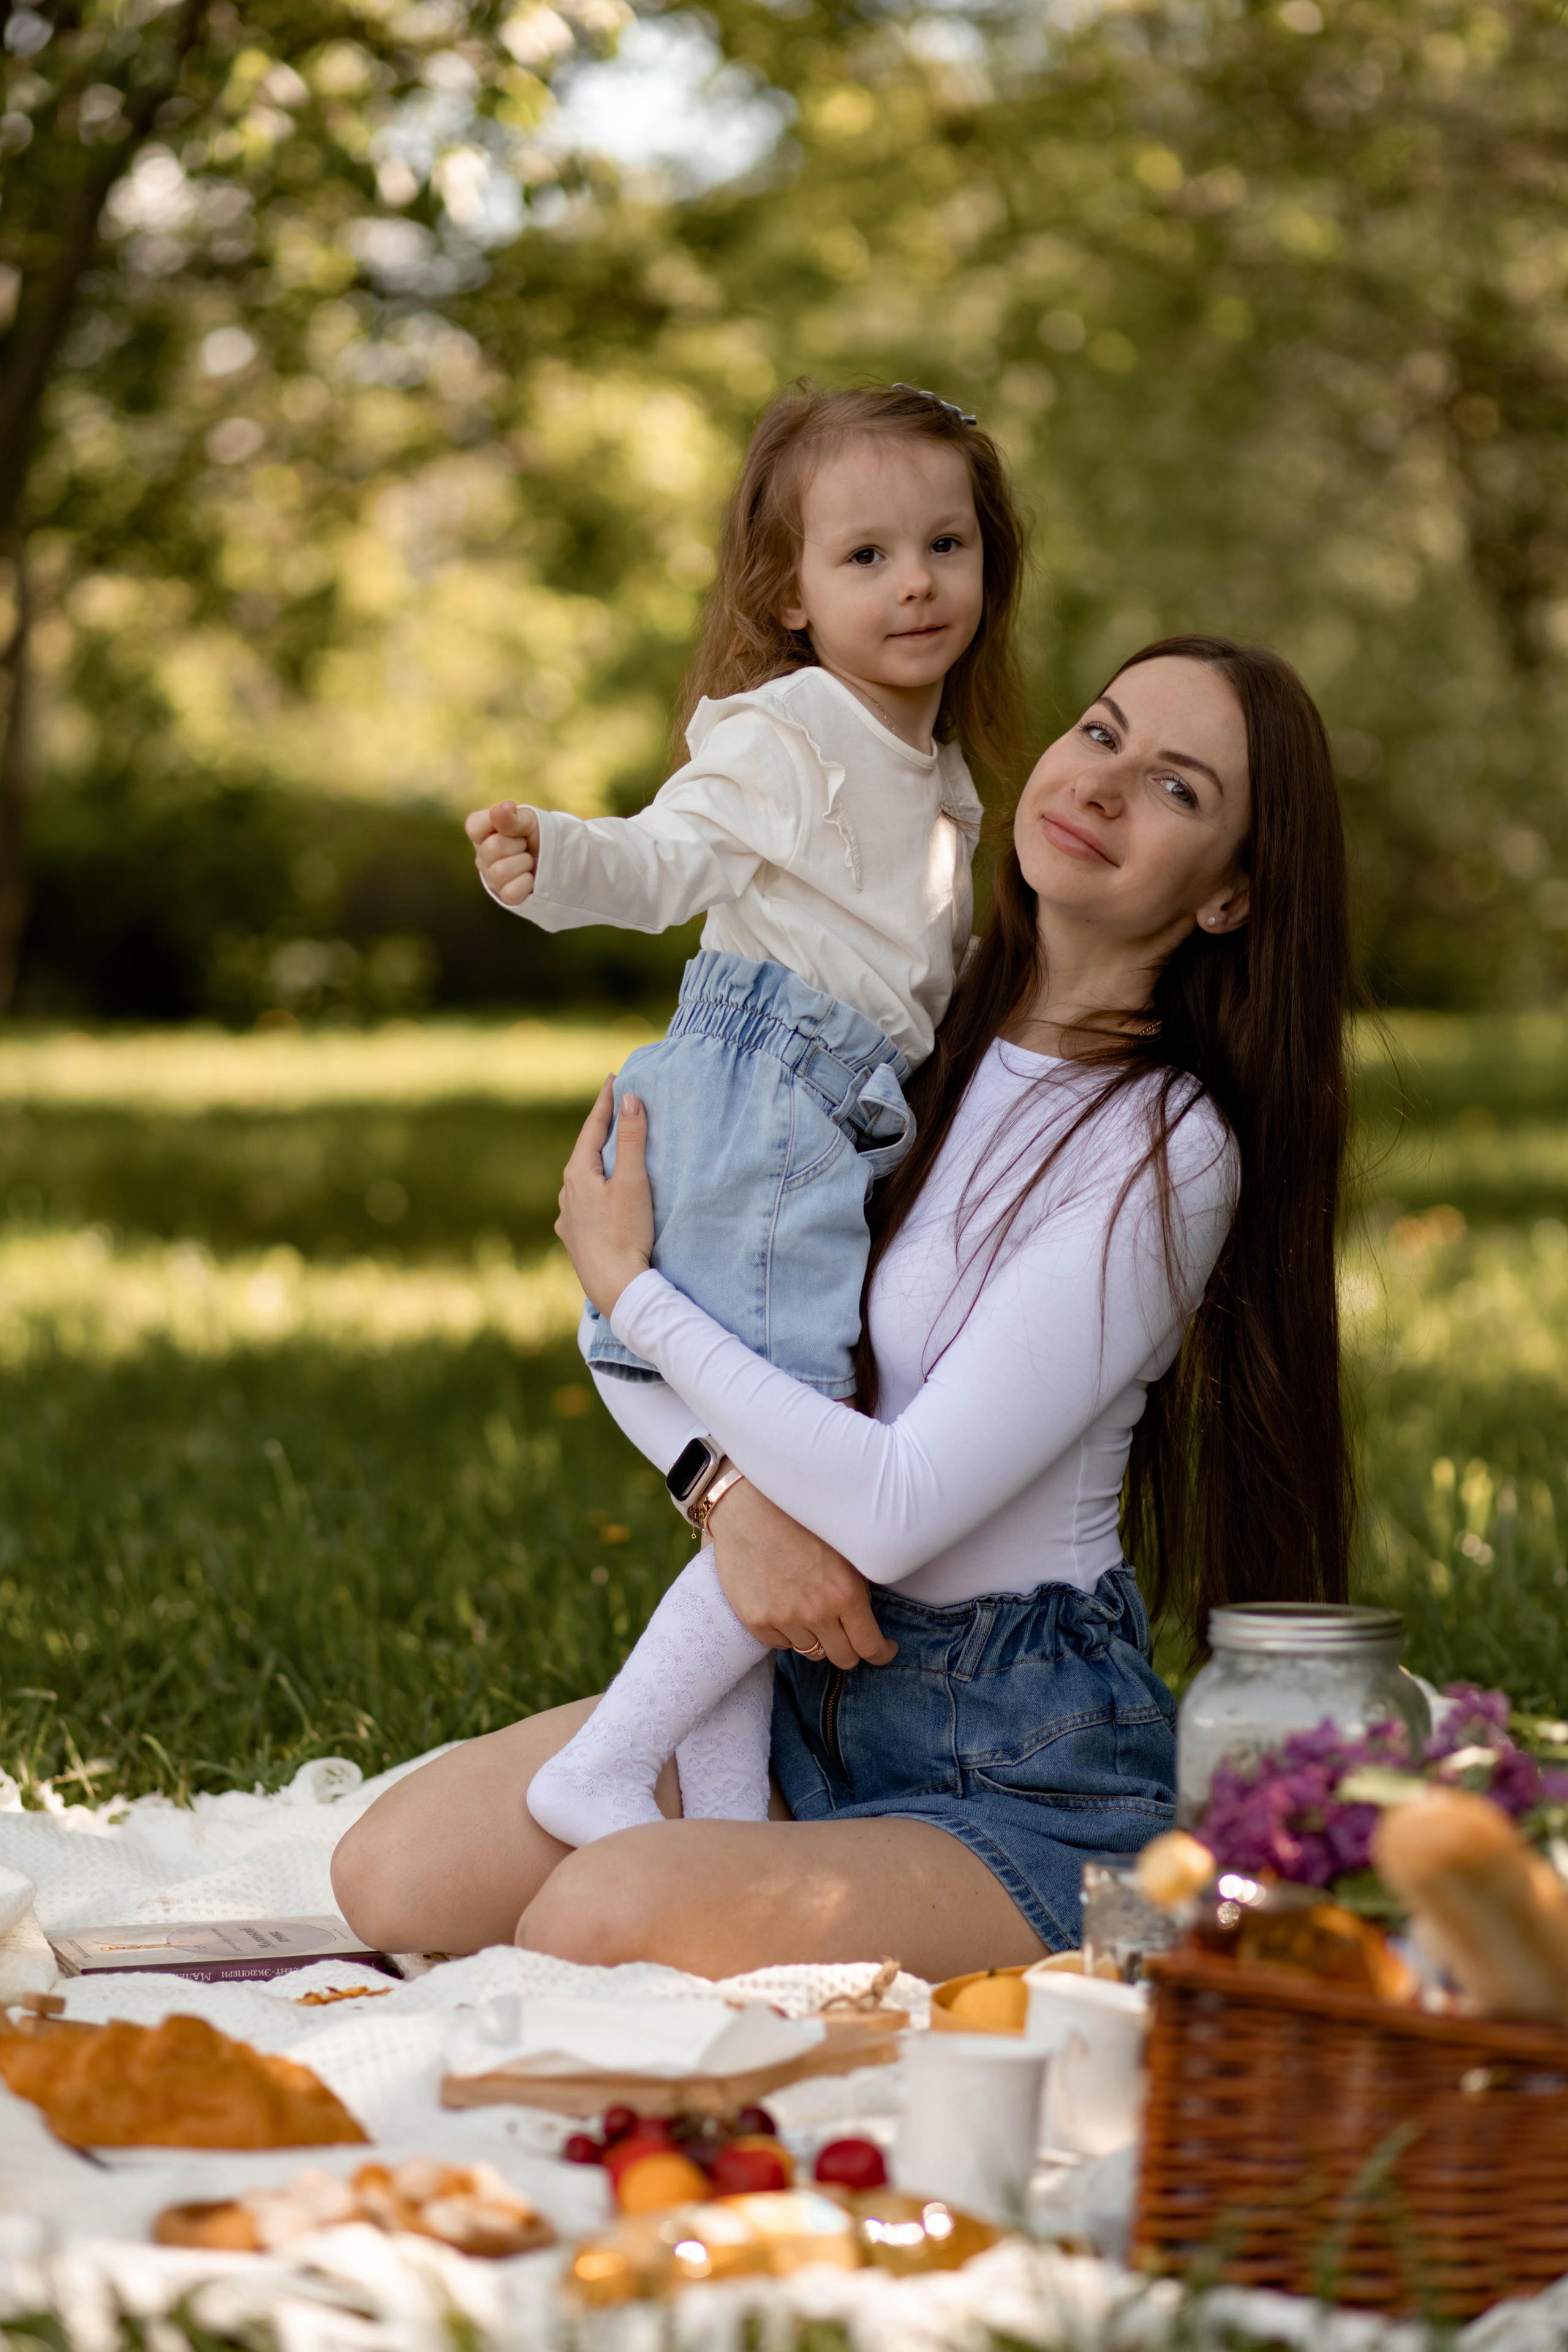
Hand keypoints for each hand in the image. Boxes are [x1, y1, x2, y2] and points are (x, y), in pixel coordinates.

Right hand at [465, 801, 539, 906]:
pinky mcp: (505, 896)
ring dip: (524, 863)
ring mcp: (492, 878)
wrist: (557, 856)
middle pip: (492, 848)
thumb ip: (512, 817)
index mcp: (483, 833)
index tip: (514, 821)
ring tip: (529, 860)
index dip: (494, 822)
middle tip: (525, 844)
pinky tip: (530, 877)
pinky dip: (526, 882)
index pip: (474, 826)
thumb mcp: (528, 820)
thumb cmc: (536, 834)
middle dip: (517, 844)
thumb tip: (501, 809)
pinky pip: (511, 891)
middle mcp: (482, 856)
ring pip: (500, 871)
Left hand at [554, 1077, 653, 1318]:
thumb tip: (629, 1099)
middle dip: (602, 1130)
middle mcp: (565, 1193)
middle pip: (586, 1151)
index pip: (592, 1127)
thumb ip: (632, 1139)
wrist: (615, 1288)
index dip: (605, 1102)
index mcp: (577, 1173)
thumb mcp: (633, 1182)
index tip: (613, 1079)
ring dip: (598, 1162)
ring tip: (611, 1152)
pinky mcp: (574, 1239)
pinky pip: (584, 1204)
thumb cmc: (626, 1233)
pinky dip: (596, 1190)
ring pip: (583, 1179)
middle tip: (615, 1109)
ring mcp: (567, 1218)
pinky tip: (601, 1197)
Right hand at [708, 1479, 896, 1672]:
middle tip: (846, 1634)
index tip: (883, 1650)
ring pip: (812, 1652)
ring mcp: (784, 1620)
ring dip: (816, 1638)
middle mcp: (817, 1612)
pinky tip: (783, 1606)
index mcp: (845, 1593)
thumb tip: (865, 1620)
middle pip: (843, 1659)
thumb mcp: (842, 1551)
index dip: (881, 1654)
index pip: (871, 1647)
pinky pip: (781, 1644)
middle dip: (850, 1650)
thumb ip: (855, 1589)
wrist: (747, 1509)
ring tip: (809, 1610)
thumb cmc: (799, 1521)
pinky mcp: (756, 1622)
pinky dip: (787, 1633)